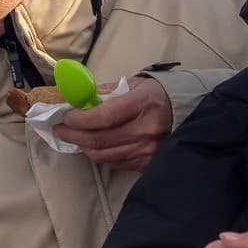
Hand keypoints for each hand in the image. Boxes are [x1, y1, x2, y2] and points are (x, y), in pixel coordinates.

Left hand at [52, 74, 174, 171]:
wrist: (188, 112)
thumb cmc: (156, 95)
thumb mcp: (133, 84)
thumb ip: (105, 93)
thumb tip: (76, 100)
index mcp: (142, 104)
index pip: (102, 117)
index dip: (79, 119)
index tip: (65, 116)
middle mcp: (145, 130)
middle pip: (99, 140)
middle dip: (73, 135)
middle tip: (59, 129)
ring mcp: (147, 150)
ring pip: (103, 155)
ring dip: (83, 146)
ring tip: (72, 137)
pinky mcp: (147, 163)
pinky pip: (115, 163)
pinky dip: (100, 154)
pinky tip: (93, 146)